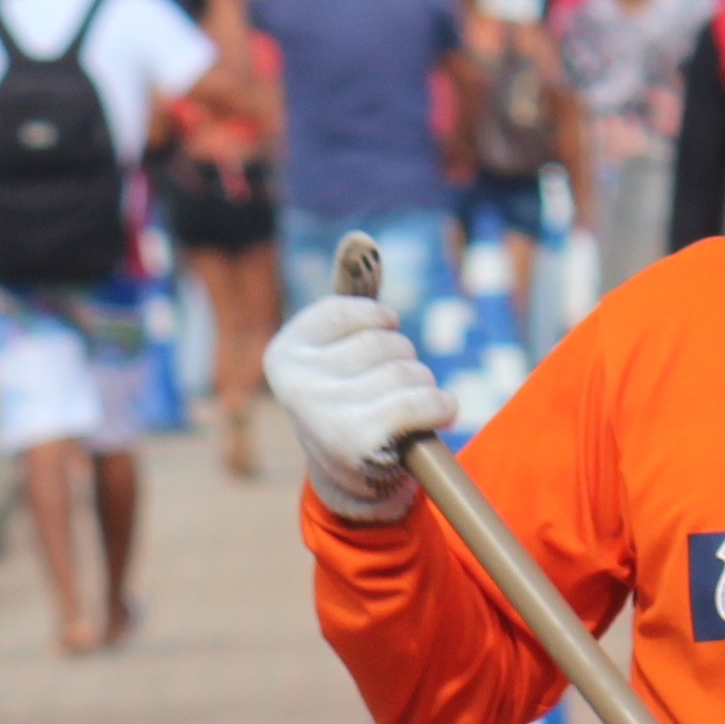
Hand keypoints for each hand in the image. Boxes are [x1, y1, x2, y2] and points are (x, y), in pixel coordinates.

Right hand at [264, 294, 454, 525]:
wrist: (355, 483)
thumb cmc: (353, 405)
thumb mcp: (339, 355)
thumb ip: (350, 304)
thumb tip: (361, 239)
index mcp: (283, 356)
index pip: (348, 312)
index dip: (380, 321)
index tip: (387, 333)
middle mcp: (295, 386)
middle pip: (383, 343)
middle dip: (405, 359)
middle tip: (398, 386)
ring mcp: (325, 415)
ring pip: (406, 372)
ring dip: (424, 385)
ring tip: (412, 407)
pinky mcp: (359, 442)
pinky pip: (421, 401)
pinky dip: (441, 405)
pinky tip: (440, 413)